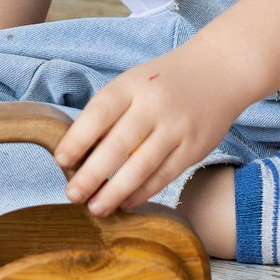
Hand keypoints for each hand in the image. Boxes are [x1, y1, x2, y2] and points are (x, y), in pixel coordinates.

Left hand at [54, 43, 256, 216]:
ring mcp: (177, 128)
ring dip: (115, 192)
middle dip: (92, 175)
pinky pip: (164, 175)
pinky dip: (142, 192)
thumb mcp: (133, 84)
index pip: (99, 113)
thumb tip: (78, 155)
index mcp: (131, 86)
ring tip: (96, 208)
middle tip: (72, 195)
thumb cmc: (162, 82)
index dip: (77, 139)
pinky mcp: (194, 148)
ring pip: (141, 166)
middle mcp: (154, 106)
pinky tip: (125, 202)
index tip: (61, 161)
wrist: (218, 71)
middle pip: (118, 146)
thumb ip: (109, 113)